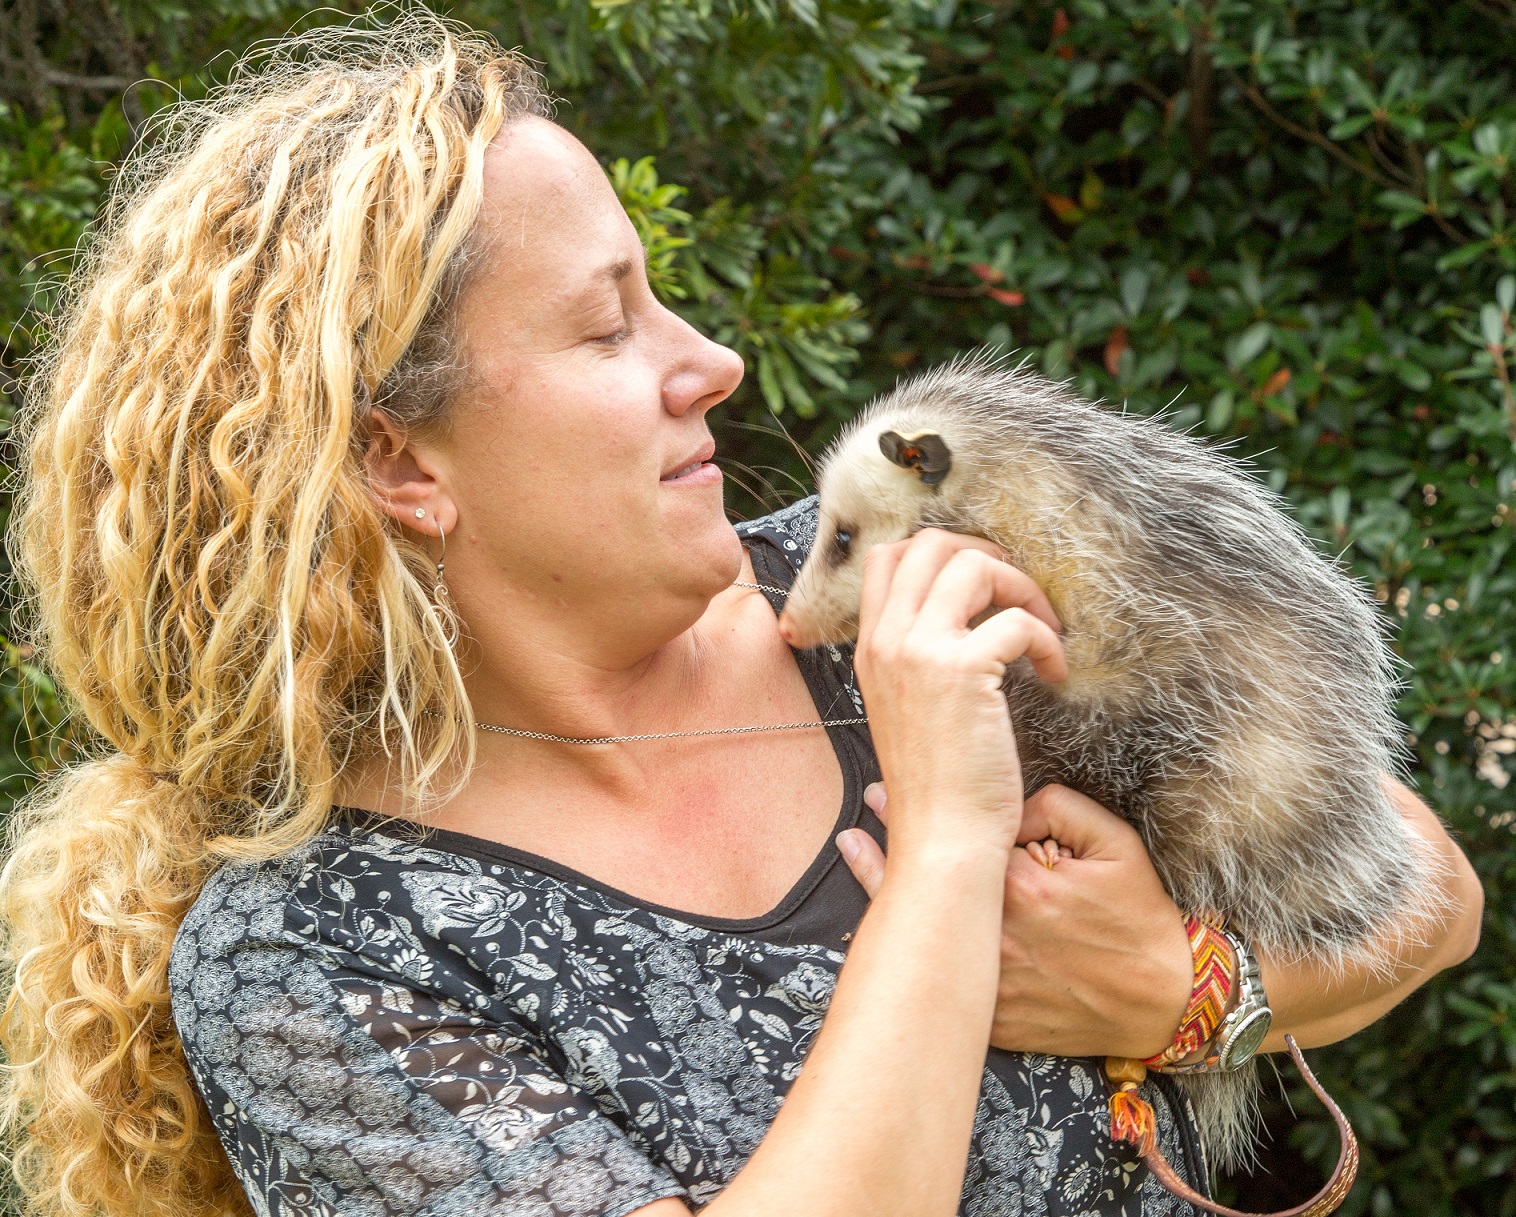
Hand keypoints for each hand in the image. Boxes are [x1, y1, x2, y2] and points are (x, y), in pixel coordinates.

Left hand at [840, 781, 1192, 1059]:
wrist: (1164, 1002)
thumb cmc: (1140, 919)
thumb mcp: (1116, 844)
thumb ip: (1058, 807)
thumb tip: (1004, 804)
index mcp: (1023, 885)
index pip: (958, 838)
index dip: (929, 811)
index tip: (894, 788)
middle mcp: (998, 934)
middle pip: (928, 883)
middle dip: (892, 841)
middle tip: (868, 807)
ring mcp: (992, 981)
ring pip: (925, 936)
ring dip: (885, 890)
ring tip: (854, 849)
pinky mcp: (994, 1020)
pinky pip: (942, 985)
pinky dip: (913, 956)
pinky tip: (885, 931)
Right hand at [848, 529, 1065, 856]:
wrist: (941, 839)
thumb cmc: (936, 788)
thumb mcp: (906, 710)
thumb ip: (917, 662)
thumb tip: (961, 626)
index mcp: (871, 649)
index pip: (886, 560)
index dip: (942, 556)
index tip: (982, 586)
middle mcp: (887, 641)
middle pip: (928, 545)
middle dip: (984, 555)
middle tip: (1016, 592)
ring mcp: (919, 652)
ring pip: (971, 566)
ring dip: (1020, 587)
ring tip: (1041, 630)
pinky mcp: (962, 671)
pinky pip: (1015, 620)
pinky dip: (1045, 639)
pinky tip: (1053, 671)